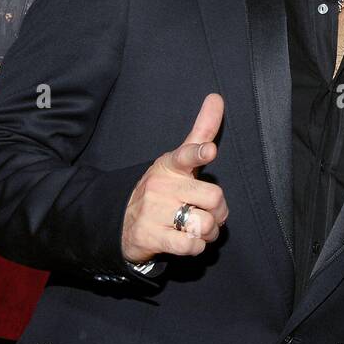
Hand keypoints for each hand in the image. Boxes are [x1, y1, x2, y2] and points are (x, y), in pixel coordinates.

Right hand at [121, 93, 228, 263]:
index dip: (199, 153)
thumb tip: (217, 97)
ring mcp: (154, 211)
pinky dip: (196, 247)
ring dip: (209, 232)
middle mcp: (162, 185)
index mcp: (171, 165)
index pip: (186, 155)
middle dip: (220, 211)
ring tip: (199, 229)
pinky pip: (190, 245)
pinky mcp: (150, 236)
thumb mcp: (178, 159)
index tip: (209, 150)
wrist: (122, 221)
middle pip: (214, 197)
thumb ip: (201, 131)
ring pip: (204, 223)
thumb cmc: (162, 187)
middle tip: (210, 213)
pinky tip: (188, 241)